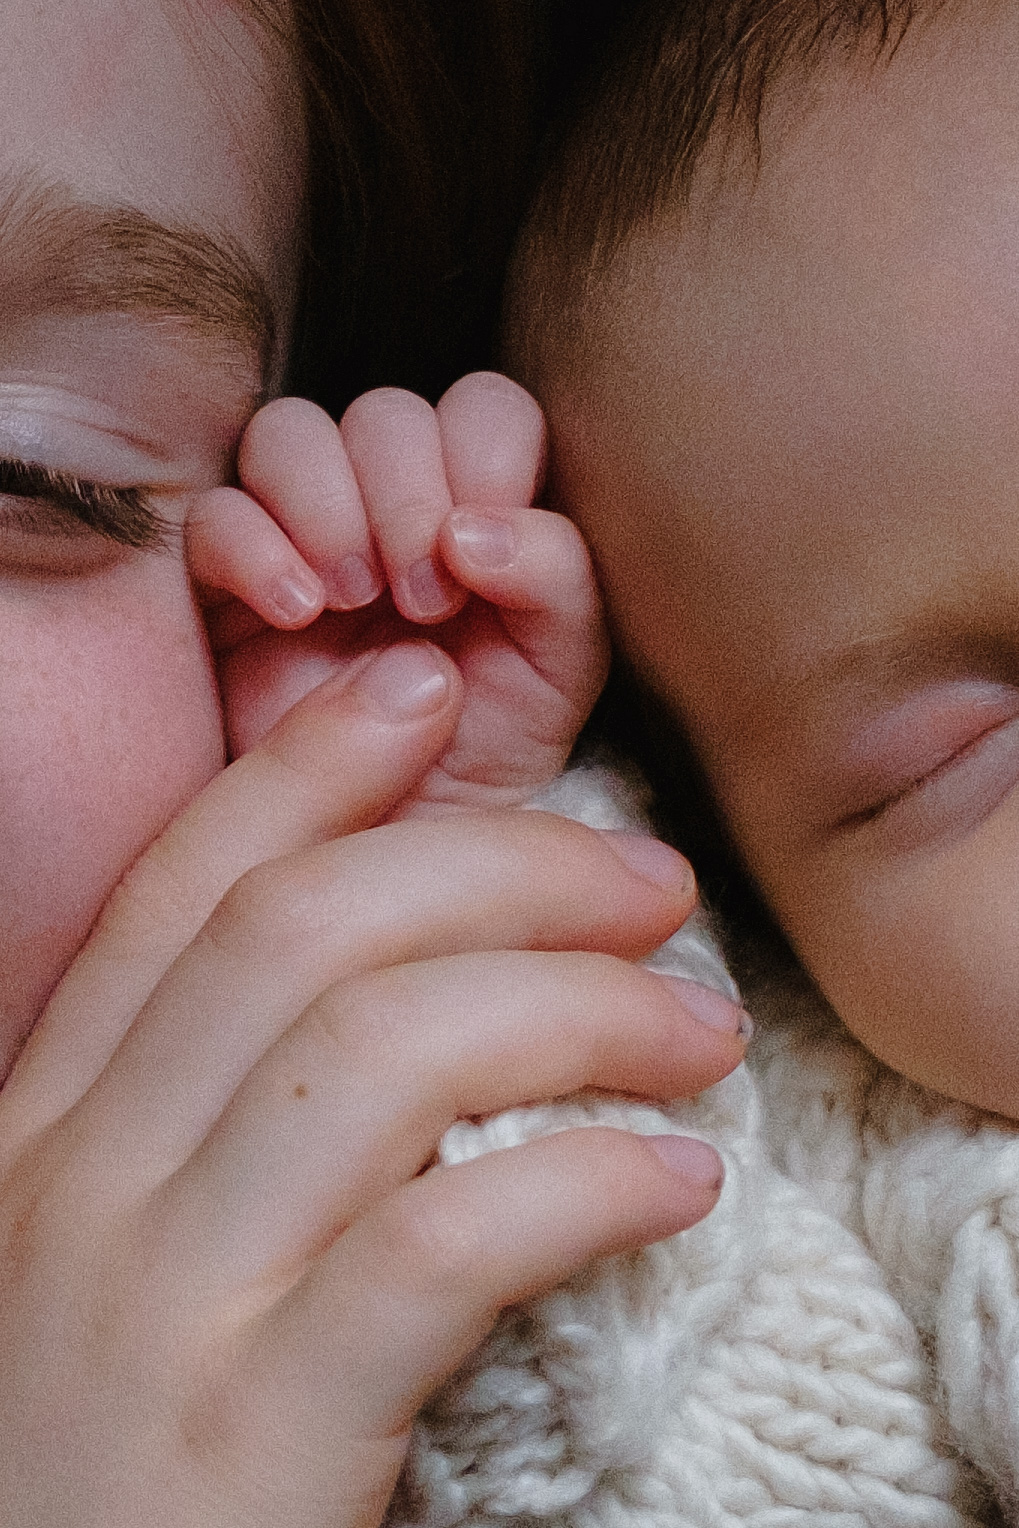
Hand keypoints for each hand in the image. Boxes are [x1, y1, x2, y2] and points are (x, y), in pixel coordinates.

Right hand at [0, 652, 742, 1527]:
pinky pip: (440, 1247)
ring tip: (697, 1026)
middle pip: (307, 933)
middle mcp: (77, 1186)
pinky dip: (582, 1183)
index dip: (309, 768)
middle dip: (503, 867)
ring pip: (386, 1053)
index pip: (183, 889)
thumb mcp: (116, 1258)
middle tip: (647, 880)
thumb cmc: (108, 1458)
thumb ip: (205, 1119)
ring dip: (576, 1008)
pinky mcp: (247, 1440)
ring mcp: (155, 1308)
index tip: (426, 692)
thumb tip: (394, 980)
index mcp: (45, 1130)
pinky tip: (674, 1179)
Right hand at [188, 372, 607, 812]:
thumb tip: (472, 531)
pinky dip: (253, 548)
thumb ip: (558, 581)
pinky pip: (214, 514)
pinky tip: (296, 614)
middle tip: (423, 600)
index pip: (484, 409)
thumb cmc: (487, 746)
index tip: (480, 561)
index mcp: (481, 504)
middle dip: (406, 495)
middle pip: (385, 413)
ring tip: (351, 600)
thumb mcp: (559, 671)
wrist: (399, 830)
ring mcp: (303, 532)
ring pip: (290, 434)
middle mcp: (391, 502)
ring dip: (326, 504)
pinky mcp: (226, 579)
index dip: (483, 458)